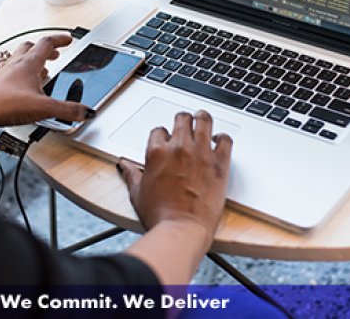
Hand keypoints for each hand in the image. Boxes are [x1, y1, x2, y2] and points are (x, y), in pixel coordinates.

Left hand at [0, 34, 91, 132]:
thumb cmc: (5, 104)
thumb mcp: (44, 108)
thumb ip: (67, 110)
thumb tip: (84, 111)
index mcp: (28, 63)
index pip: (47, 43)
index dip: (60, 39)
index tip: (67, 39)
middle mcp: (14, 64)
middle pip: (30, 47)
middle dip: (44, 49)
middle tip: (53, 54)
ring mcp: (3, 73)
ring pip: (18, 58)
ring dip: (30, 61)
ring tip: (39, 70)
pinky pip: (8, 72)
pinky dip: (17, 75)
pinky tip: (20, 87)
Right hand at [119, 111, 231, 247]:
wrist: (182, 229)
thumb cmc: (160, 215)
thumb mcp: (137, 193)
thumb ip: (131, 174)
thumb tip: (124, 165)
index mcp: (157, 152)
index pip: (159, 130)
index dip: (162, 135)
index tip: (166, 141)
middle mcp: (179, 147)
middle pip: (182, 118)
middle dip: (182, 120)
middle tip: (185, 125)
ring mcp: (201, 153)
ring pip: (204, 120)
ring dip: (202, 119)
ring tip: (203, 120)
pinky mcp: (219, 163)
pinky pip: (225, 140)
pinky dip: (223, 138)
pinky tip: (219, 140)